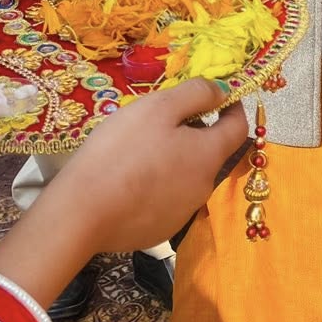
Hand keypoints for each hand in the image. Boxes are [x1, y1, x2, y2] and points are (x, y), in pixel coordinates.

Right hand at [51, 79, 249, 252]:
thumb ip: (196, 94)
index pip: (239, 128)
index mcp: (209, 156)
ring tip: (140, 149)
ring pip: (188, 176)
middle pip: (211, 153)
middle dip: (195, 133)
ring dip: (176, 159)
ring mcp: (182, 213)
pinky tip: (130, 180)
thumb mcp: (158, 107)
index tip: (219, 95)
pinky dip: (158, 185)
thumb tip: (224, 91)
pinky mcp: (159, 230)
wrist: (82, 212)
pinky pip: (167, 199)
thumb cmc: (122, 150)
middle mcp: (204, 188)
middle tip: (161, 120)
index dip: (233, 107)